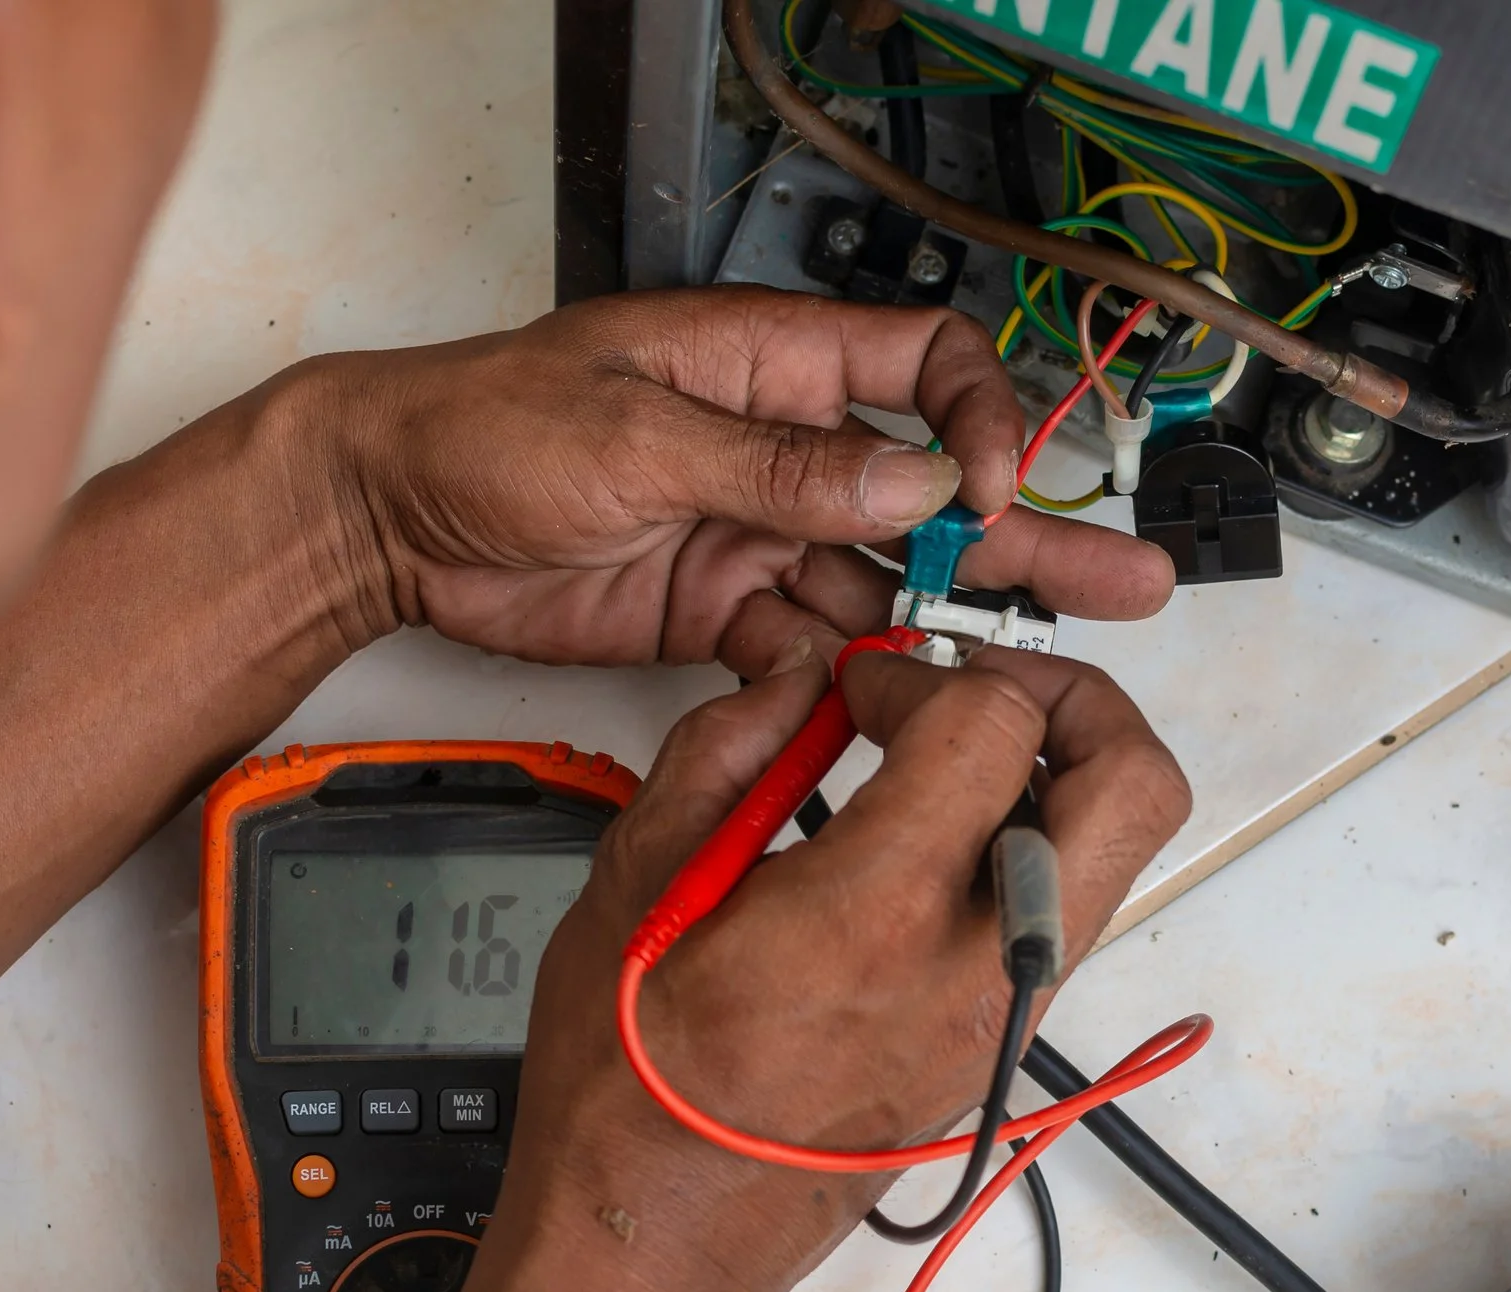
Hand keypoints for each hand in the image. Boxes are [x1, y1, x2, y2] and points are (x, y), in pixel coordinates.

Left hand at [295, 286, 1171, 675]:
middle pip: (928, 494)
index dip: (976, 423)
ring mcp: (752, 535)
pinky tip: (898, 709)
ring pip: (882, 582)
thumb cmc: (483, 427)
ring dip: (960, 625)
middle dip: (1025, 539)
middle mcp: (777, 448)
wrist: (385, 517)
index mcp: (766, 364)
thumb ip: (774, 465)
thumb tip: (909, 481)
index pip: (921, 366)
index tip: (985, 493)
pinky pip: (809, 650)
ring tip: (1047, 673)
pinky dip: (848, 681)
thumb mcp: (633, 431)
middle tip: (1125, 584)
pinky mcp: (716, 613)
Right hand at [491, 637, 1190, 1291]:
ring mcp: (1003, 1013)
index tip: (864, 691)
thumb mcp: (639, 878)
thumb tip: (789, 681)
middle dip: (1077, 701)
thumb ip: (726, 749)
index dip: (928, 675)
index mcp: (879, 911)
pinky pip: (1064, 915)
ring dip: (1059, 777)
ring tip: (951, 762)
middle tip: (983, 688)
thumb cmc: (637, 1083)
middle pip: (1135, 785)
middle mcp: (974, 965)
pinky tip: (927, 841)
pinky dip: (1028, 849)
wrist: (665, 1229)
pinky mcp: (1001, 1042)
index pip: (996, 725)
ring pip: (1117, 854)